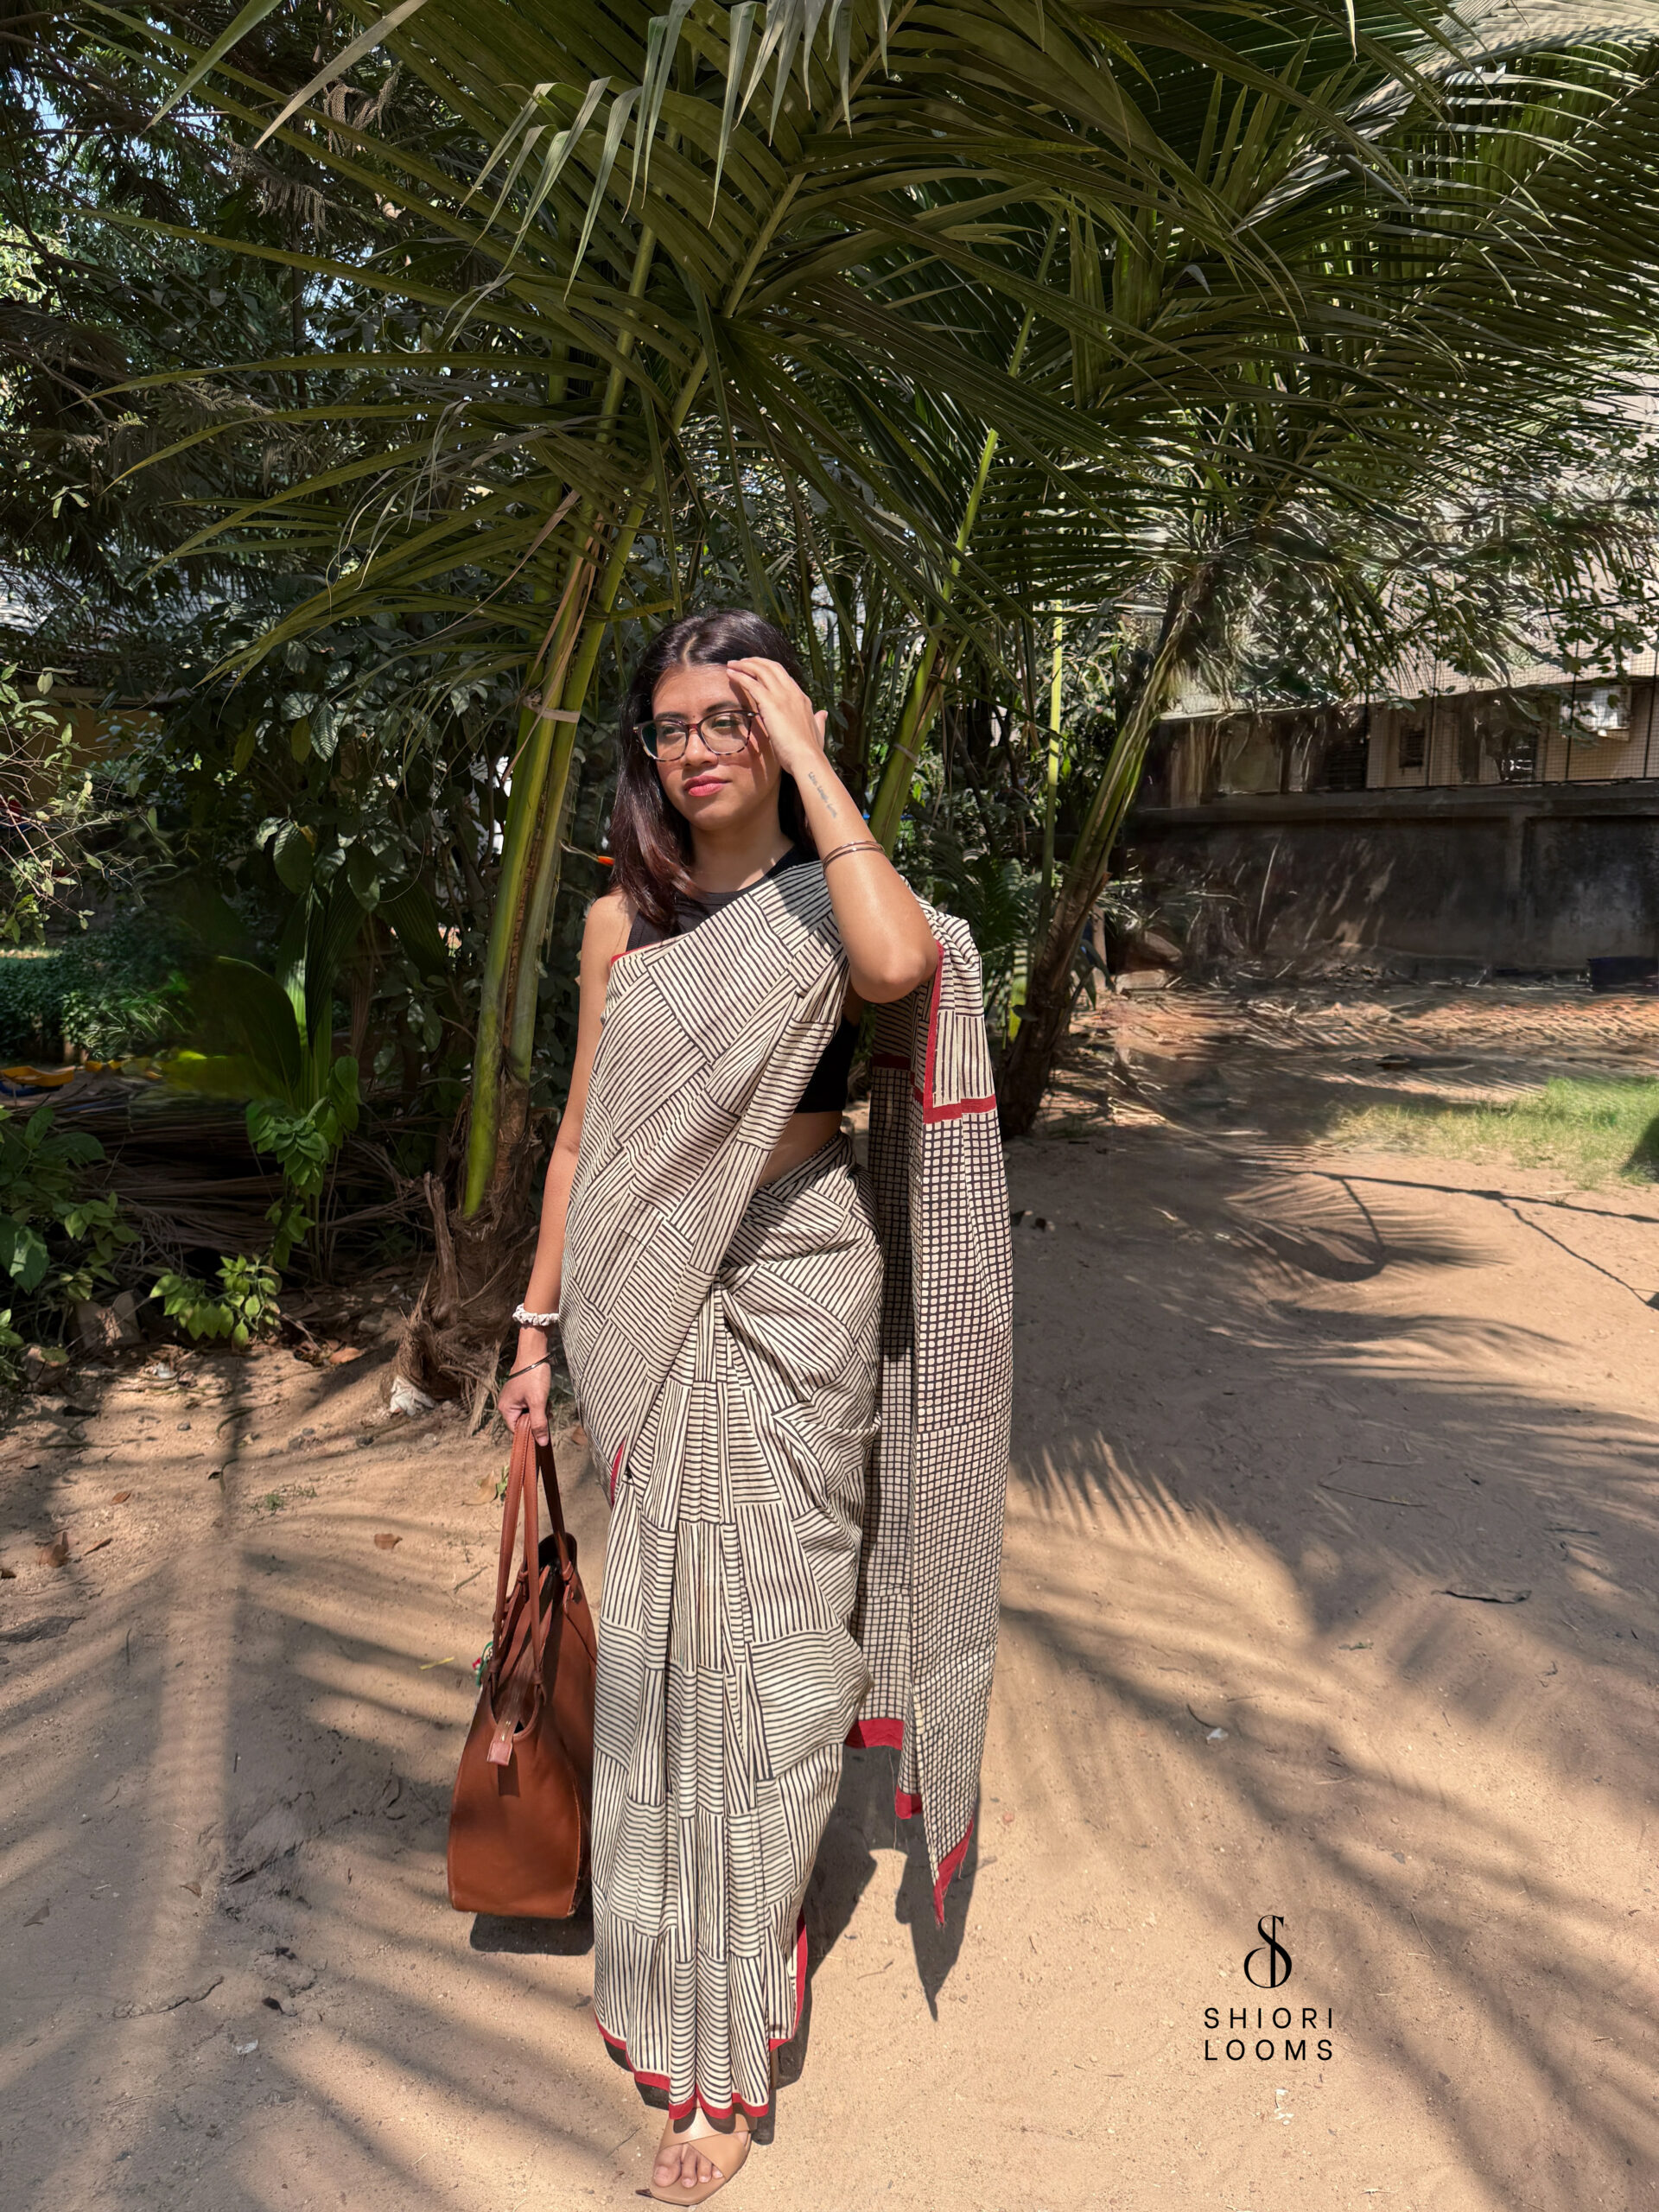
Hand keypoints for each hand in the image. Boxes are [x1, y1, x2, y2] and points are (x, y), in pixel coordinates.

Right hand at [497, 1344, 551, 1444]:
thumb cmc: (534, 1376)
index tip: (543, 1427)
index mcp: (506, 1409)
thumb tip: (541, 1443)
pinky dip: (538, 1403)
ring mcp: (513, 1397)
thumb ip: (539, 1423)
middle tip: (547, 1410)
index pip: (517, 1431)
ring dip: (540, 1410)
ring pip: (528, 1413)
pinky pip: (529, 1404)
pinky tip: (545, 1397)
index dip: (531, 1431)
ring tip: (546, 1401)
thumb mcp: (538, 1402)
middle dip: (537, 1418)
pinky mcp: (520, 1392)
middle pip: (523, 1422)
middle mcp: (506, 1404)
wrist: (535, 1353)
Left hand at [726, 657, 828, 778]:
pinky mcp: (771, 704)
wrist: (807, 758)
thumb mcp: (818, 732)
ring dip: (744, 665)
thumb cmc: (810, 751)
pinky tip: (730, 674)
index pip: (783, 675)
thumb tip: (823, 714)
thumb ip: (819, 721)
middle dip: (755, 661)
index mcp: (802, 698)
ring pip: (761, 670)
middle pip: (772, 667)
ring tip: (732, 664)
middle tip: (741, 662)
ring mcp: (782, 696)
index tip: (756, 669)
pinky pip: (752, 684)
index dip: (768, 669)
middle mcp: (792, 693)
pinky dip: (740, 676)